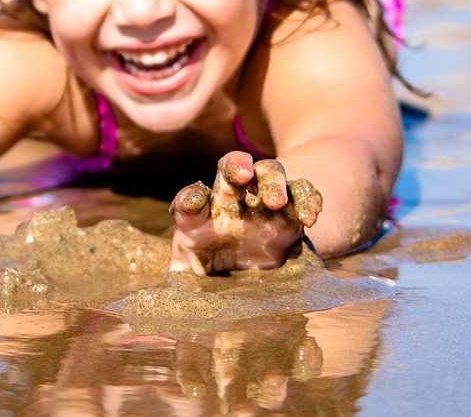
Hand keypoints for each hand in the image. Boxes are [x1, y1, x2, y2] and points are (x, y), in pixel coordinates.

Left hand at [169, 152, 322, 274]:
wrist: (248, 275)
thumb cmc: (210, 274)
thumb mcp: (190, 281)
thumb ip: (177, 288)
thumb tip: (161, 306)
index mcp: (200, 219)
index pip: (190, 201)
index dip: (189, 199)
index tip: (192, 205)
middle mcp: (230, 203)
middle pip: (231, 167)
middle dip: (235, 165)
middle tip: (241, 174)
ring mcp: (261, 204)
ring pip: (269, 172)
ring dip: (273, 181)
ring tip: (275, 202)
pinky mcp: (289, 215)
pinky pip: (302, 194)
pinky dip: (308, 199)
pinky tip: (310, 218)